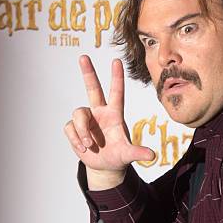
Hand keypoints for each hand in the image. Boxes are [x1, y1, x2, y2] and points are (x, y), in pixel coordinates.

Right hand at [64, 55, 154, 185]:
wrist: (103, 167)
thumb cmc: (118, 156)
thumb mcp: (128, 155)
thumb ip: (138, 153)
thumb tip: (152, 156)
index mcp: (114, 114)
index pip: (116, 92)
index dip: (116, 77)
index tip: (117, 61)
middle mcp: (99, 112)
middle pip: (93, 88)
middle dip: (88, 72)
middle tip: (83, 56)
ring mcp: (86, 119)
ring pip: (78, 113)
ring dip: (82, 131)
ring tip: (90, 145)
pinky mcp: (74, 128)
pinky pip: (70, 128)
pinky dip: (76, 139)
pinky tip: (83, 148)